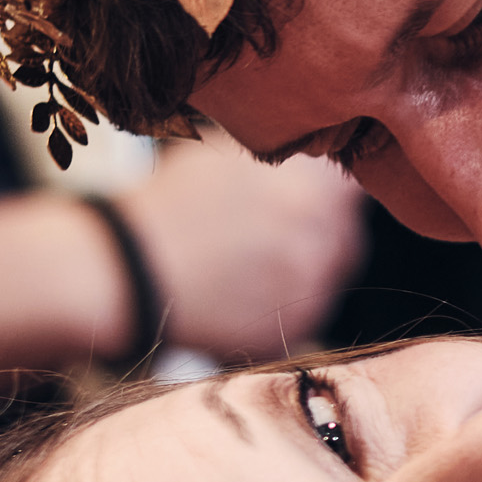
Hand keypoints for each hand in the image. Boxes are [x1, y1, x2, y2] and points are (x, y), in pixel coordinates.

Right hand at [115, 133, 367, 361]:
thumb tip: (317, 155)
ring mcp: (311, 286)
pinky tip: (240, 291)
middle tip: (267, 230)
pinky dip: (285, 304)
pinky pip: (307, 312)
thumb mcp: (228, 153)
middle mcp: (322, 235)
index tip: (312, 192)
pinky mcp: (294, 328)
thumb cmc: (172, 203)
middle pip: (345, 230)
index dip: (329, 189)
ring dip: (303, 266)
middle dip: (318, 229)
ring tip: (248, 261)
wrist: (131, 269)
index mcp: (312, 186)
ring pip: (329, 273)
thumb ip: (284, 156)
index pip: (350, 184)